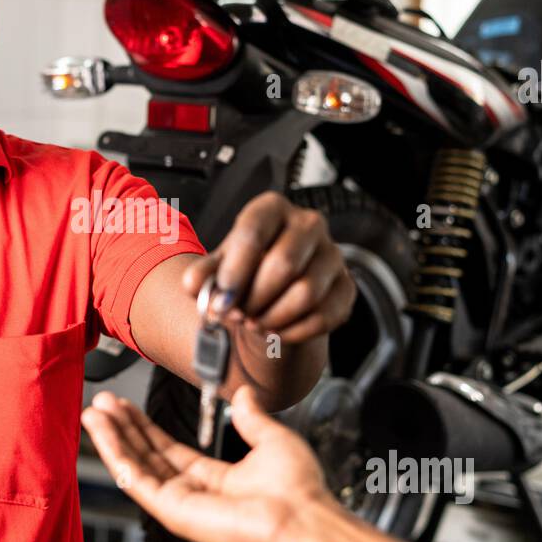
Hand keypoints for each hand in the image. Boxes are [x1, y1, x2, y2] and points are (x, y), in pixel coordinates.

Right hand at [80, 385, 333, 541]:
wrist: (302, 517)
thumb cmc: (297, 489)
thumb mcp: (272, 440)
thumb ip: (251, 418)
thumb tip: (244, 395)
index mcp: (217, 480)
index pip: (169, 450)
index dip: (145, 426)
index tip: (125, 406)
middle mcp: (195, 494)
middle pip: (147, 456)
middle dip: (122, 428)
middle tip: (102, 403)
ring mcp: (180, 505)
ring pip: (135, 466)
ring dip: (112, 438)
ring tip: (93, 412)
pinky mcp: (172, 511)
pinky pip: (136, 479)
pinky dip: (116, 453)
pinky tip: (103, 431)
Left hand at [181, 192, 354, 343]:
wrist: (273, 291)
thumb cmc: (246, 273)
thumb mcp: (218, 269)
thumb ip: (203, 275)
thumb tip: (195, 284)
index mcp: (272, 209)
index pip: (254, 233)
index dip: (235, 271)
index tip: (221, 299)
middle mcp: (308, 225)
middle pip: (284, 265)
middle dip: (255, 299)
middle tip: (237, 315)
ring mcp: (332, 255)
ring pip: (306, 293)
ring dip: (274, 318)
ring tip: (254, 323)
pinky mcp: (346, 287)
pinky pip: (324, 316)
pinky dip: (294, 332)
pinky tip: (276, 332)